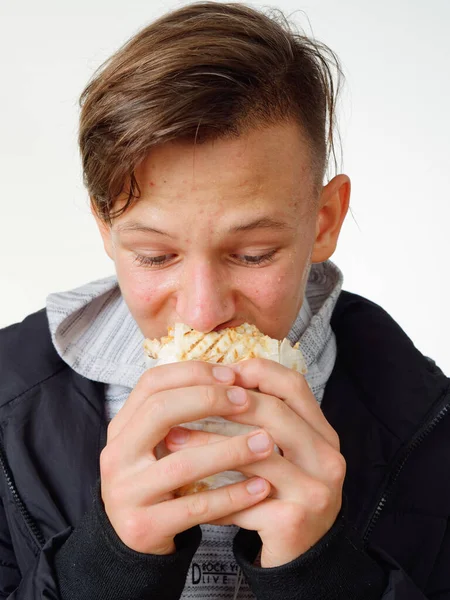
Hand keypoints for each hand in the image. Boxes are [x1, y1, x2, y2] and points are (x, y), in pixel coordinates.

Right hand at [100, 361, 272, 554]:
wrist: (136, 540)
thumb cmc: (160, 480)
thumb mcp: (158, 442)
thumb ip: (181, 411)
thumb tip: (232, 374)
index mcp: (121, 427)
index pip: (151, 383)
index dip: (192, 373)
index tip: (232, 374)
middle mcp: (116, 455)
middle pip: (160, 411)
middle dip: (208, 400)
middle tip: (247, 401)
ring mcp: (126, 493)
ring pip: (182, 463)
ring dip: (230, 450)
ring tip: (266, 443)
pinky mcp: (144, 527)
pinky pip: (196, 506)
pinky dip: (232, 495)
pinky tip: (261, 487)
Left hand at [165, 358, 345, 567]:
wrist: (301, 557)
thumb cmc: (282, 495)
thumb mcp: (282, 453)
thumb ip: (261, 420)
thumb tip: (212, 382)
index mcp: (323, 435)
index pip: (294, 386)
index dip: (256, 373)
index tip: (219, 374)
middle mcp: (327, 458)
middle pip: (275, 413)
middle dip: (225, 405)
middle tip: (185, 404)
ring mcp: (315, 491)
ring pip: (256, 454)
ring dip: (208, 445)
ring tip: (173, 440)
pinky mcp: (294, 521)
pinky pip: (244, 499)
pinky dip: (214, 492)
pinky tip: (187, 489)